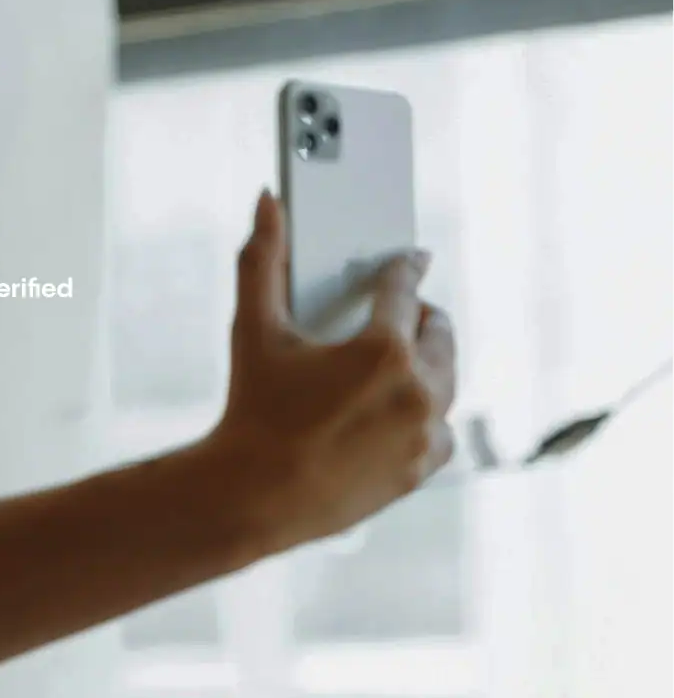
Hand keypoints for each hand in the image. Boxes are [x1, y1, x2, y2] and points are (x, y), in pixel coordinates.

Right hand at [202, 189, 457, 555]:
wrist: (253, 496)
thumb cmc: (251, 408)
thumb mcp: (253, 330)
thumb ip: (262, 259)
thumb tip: (267, 201)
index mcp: (382, 350)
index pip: (405, 291)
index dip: (405, 268)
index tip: (411, 258)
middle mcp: (417, 390)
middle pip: (440, 335)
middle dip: (424, 318)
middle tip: (405, 311)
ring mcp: (424, 433)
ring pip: (445, 381)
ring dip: (429, 365)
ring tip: (404, 359)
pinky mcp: (422, 468)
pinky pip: (440, 430)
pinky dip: (425, 415)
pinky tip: (400, 410)